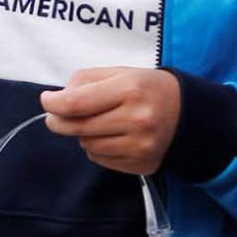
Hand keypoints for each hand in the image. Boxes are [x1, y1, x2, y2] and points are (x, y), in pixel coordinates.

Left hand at [40, 67, 180, 174]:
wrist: (189, 114)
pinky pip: (101, 159)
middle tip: (54, 117)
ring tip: (96, 122)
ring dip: (82, 134)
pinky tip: (110, 136)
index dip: (54, 103)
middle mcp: (136, 120)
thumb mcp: (122, 72)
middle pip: (78, 128)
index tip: (46, 100)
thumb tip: (58, 98)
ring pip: (88, 145)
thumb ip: (87, 80)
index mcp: (130, 90)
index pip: (77, 103)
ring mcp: (139, 146)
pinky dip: (97, 148)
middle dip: (59, 121)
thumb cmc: (149, 89)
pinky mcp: (141, 164)